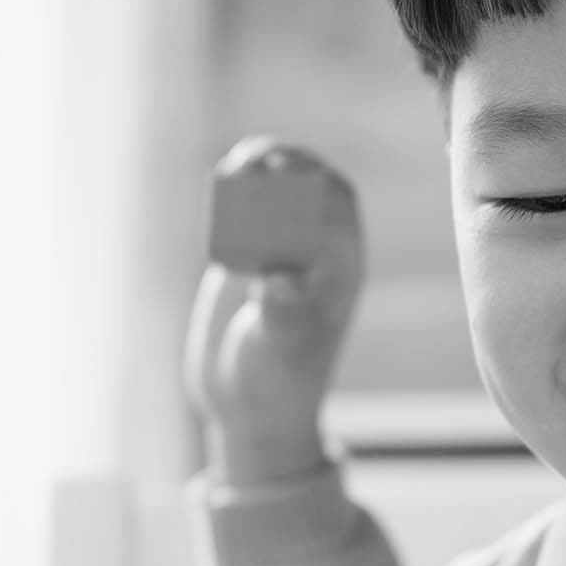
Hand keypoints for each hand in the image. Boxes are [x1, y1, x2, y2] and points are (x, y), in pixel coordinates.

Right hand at [182, 138, 363, 486]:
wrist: (246, 406)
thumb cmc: (274, 383)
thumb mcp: (278, 349)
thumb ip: (283, 313)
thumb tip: (280, 276)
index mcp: (342, 270)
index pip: (338, 210)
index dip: (316, 180)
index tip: (285, 169)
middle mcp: (316, 256)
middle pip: (310, 191)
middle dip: (288, 164)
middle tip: (257, 159)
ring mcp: (281, 255)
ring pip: (278, 196)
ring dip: (262, 168)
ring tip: (237, 164)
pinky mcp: (249, 261)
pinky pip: (248, 214)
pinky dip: (237, 191)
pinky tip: (224, 178)